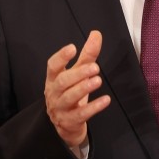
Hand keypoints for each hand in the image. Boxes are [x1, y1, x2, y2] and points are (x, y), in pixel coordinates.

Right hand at [45, 30, 110, 148]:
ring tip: (98, 81)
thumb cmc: (69, 94)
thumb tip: (96, 34)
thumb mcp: (77, 74)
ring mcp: (60, 108)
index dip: (61, 57)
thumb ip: (86, 55)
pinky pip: (81, 114)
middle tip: (95, 67)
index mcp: (53, 79)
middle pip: (62, 82)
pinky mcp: (69, 121)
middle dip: (78, 73)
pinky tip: (106, 100)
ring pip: (69, 98)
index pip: (52, 66)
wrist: (65, 124)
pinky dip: (94, 107)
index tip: (72, 48)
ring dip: (84, 88)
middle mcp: (54, 92)